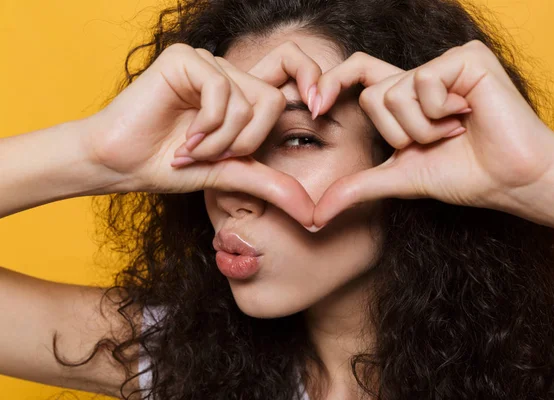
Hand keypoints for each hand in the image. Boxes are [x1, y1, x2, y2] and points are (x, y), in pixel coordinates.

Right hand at [82, 42, 320, 226]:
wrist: (119, 164)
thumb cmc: (168, 166)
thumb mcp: (230, 175)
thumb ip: (270, 185)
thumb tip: (313, 214)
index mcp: (240, 95)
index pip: (292, 78)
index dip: (313, 82)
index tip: (320, 108)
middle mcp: (226, 74)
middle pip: (271, 101)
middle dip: (245, 142)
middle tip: (214, 156)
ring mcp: (206, 63)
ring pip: (246, 101)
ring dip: (221, 142)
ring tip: (192, 151)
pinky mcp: (185, 59)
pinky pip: (219, 92)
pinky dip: (207, 127)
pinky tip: (185, 139)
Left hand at [310, 40, 553, 228]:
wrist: (509, 180)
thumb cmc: (463, 175)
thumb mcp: (399, 179)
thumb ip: (356, 188)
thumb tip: (314, 217)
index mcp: (406, 98)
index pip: (357, 73)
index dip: (331, 82)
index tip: (314, 107)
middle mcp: (421, 76)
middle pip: (371, 95)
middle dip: (398, 135)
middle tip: (435, 141)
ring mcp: (444, 64)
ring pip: (395, 93)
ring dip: (422, 129)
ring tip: (455, 131)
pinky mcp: (465, 58)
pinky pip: (423, 83)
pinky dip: (439, 113)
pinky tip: (468, 116)